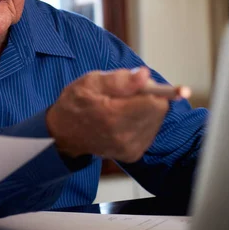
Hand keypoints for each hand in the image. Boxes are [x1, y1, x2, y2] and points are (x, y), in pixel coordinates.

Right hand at [46, 67, 169, 162]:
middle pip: (159, 110)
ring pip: (156, 120)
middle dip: (149, 96)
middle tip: (128, 92)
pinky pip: (150, 131)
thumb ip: (119, 79)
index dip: (159, 89)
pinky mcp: (133, 154)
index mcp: (113, 116)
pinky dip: (141, 121)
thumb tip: (145, 75)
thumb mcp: (90, 81)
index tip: (165, 86)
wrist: (63, 134)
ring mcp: (129, 148)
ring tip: (121, 106)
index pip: (156, 102)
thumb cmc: (75, 103)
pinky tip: (123, 118)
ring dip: (145, 109)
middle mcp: (124, 136)